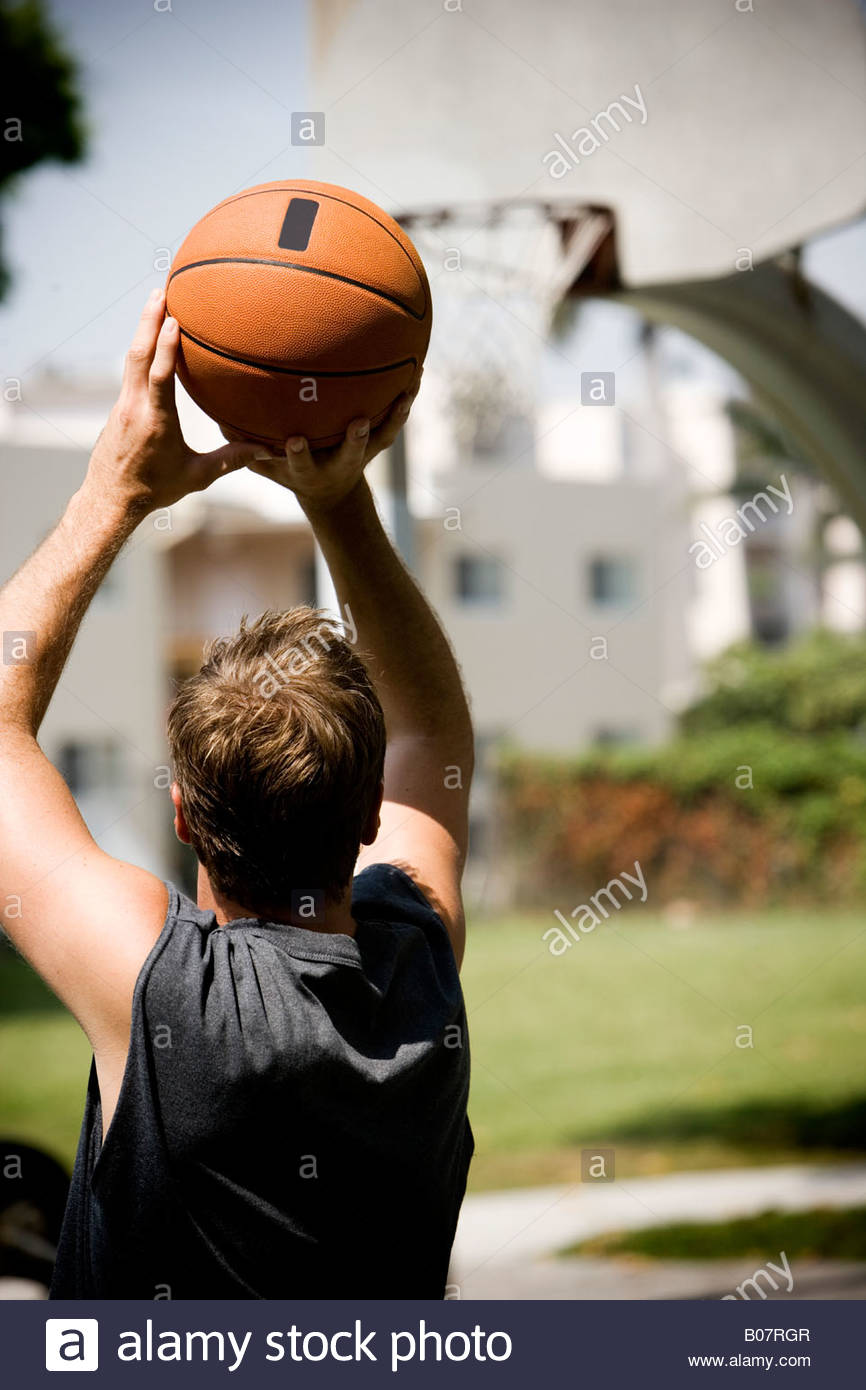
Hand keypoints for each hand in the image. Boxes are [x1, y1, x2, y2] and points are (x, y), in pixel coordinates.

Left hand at [84, 289, 264, 516]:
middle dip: (148, 320)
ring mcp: (122, 406)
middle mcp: (134, 408)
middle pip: (138, 355)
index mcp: (156, 422)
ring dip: (142, 329)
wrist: (111, 499)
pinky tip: (148, 338)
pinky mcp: (117, 408)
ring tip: (155, 303)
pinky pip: (129, 372)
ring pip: (130, 360)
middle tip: (160, 291)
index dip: (165, 345)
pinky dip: (139, 350)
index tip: (174, 319)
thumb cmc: (155, 489)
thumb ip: (230, 460)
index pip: (159, 376)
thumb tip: (265, 450)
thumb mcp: (196, 477)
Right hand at [247, 374, 421, 515]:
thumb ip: (241, 446)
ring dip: (393, 417)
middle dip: (354, 441)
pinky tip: (416, 374)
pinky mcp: (377, 444)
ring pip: (381, 438)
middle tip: (359, 423)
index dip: (298, 454)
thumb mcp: (265, 466)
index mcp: (308, 470)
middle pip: (349, 455)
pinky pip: (395, 422)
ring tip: (407, 390)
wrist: (331, 495)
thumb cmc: (290, 471)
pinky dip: (404, 400)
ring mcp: (361, 455)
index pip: (301, 464)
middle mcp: (339, 464)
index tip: (293, 440)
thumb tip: (214, 416)